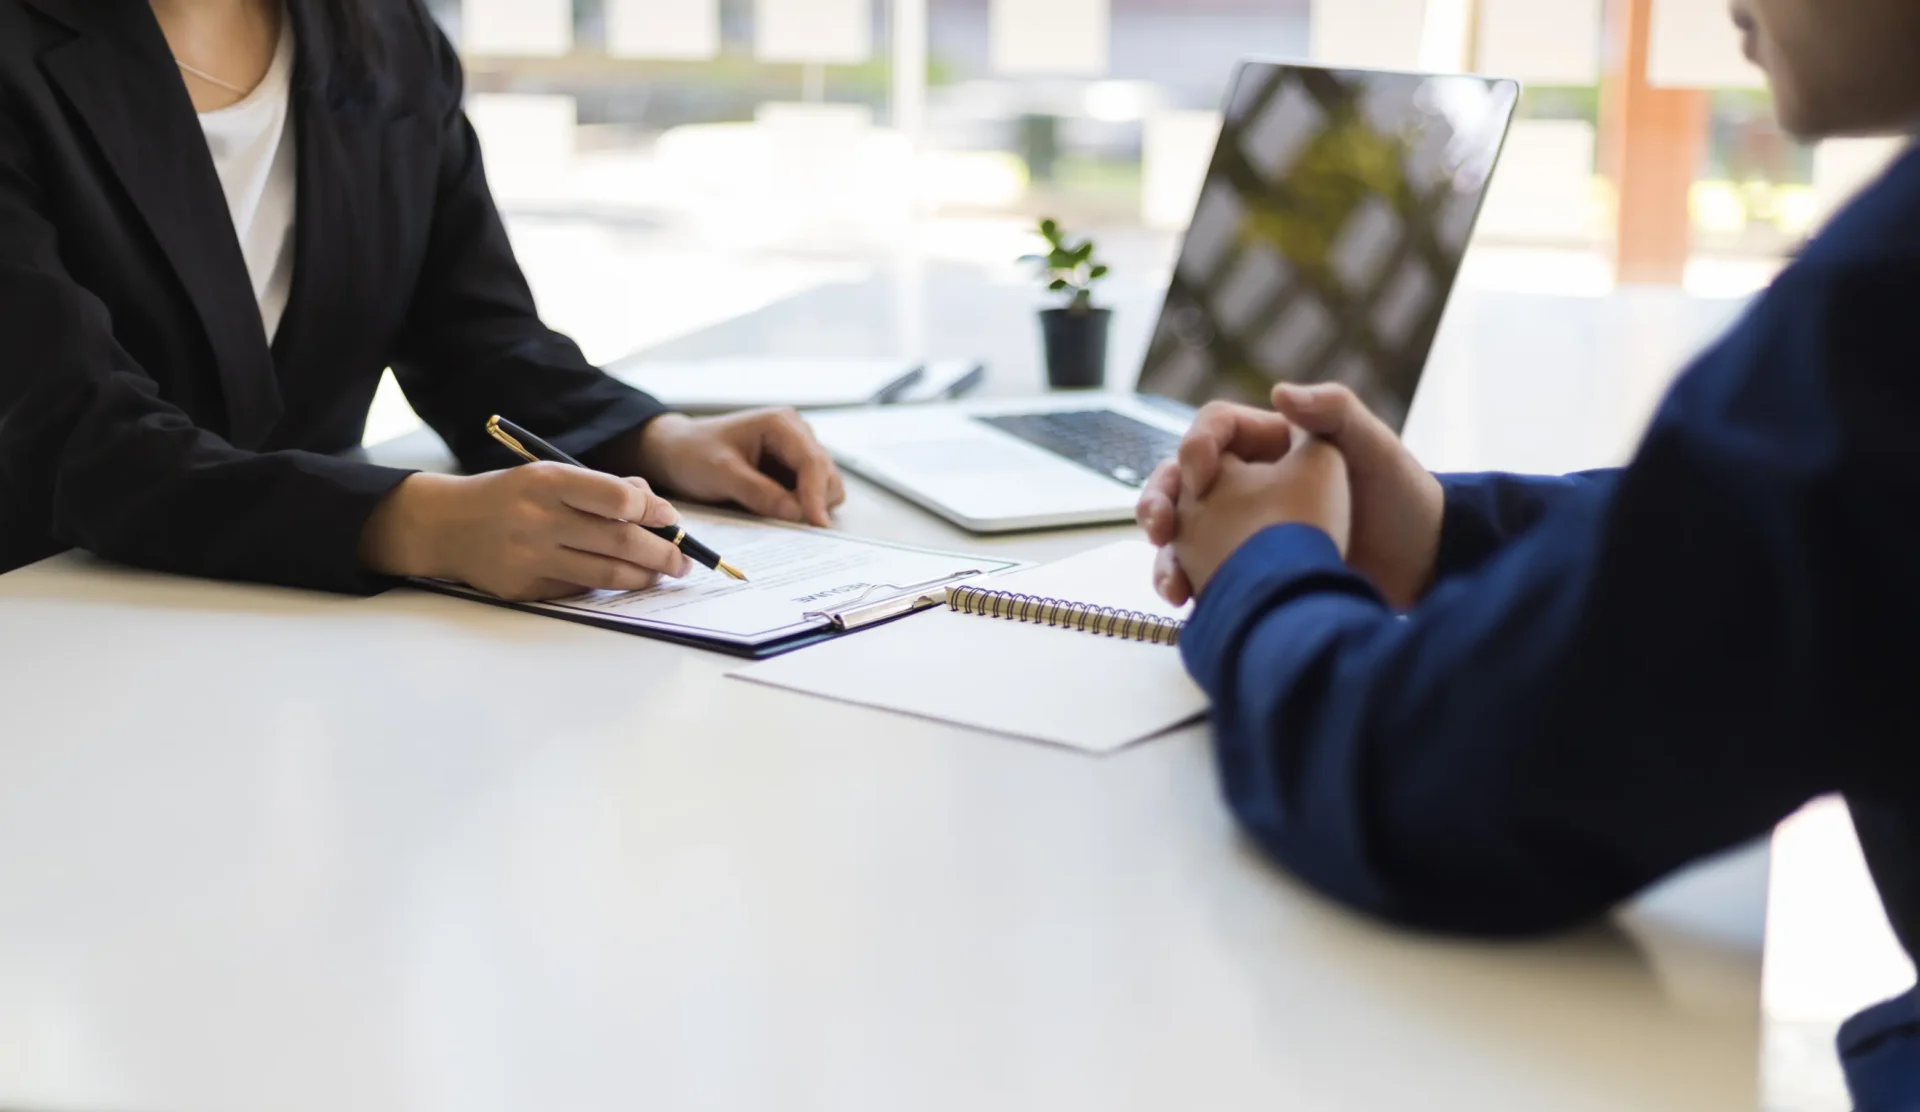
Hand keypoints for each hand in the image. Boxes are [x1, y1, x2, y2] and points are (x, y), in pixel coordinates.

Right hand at [360, 465, 693, 600]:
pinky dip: (606, 585)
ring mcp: (531, 557)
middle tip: (683, 560)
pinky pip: (581, 589)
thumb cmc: (510, 496)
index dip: (655, 511)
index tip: (672, 520)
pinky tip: (621, 579)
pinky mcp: (525, 588)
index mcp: (549, 481)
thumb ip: (601, 487)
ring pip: (607, 574)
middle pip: (621, 542)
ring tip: (663, 574)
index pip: (620, 499)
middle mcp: (539, 519)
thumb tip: (654, 507)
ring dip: (645, 577)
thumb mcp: (549, 474)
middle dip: (664, 553)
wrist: (446, 525)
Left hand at [626, 410, 846, 526]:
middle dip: (815, 502)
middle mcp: (797, 435)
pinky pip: (810, 495)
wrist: (675, 451)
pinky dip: (801, 508)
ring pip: (825, 487)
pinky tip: (776, 512)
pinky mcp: (791, 472)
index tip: (817, 525)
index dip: (817, 495)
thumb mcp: (721, 473)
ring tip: (773, 513)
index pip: (813, 461)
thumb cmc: (693, 453)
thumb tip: (797, 513)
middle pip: (828, 476)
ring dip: (809, 506)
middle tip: (788, 525)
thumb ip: (759, 492)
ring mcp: (796, 454)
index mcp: (782, 424)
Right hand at [1138, 385, 1443, 608]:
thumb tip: (1278, 392)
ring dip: (1165, 552)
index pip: (1215, 429)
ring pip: (1184, 529)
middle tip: (1159, 526)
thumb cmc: (1404, 499)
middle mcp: (1251, 481)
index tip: (1200, 473)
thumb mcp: (1374, 446)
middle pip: (1183, 480)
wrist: (1423, 566)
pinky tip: (1186, 600)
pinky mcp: (1248, 568)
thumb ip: (1333, 410)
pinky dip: (1186, 582)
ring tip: (1171, 582)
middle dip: (1159, 500)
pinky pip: (1202, 569)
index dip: (1196, 444)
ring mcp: (1245, 527)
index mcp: (1274, 443)